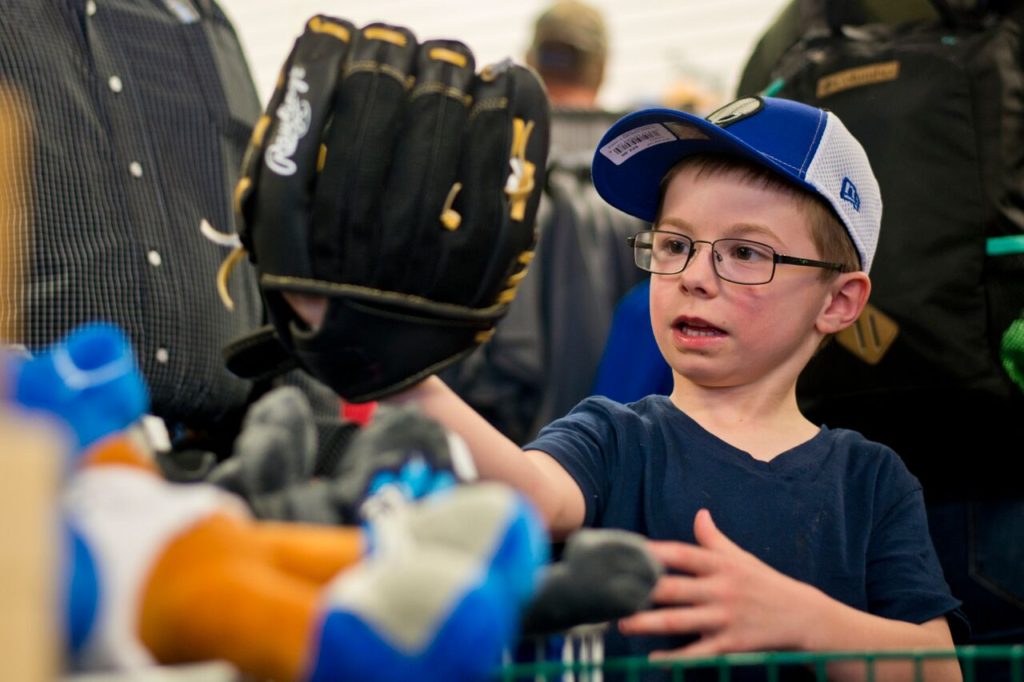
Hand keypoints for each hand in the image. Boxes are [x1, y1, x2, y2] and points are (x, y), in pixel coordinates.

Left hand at [617, 508, 820, 657]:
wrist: (804, 616)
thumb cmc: (767, 584)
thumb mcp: (742, 558)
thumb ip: (714, 539)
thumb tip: (699, 513)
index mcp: (721, 565)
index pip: (681, 554)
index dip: (653, 551)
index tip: (626, 549)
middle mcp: (721, 589)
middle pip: (674, 588)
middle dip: (642, 590)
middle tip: (611, 591)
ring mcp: (725, 617)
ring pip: (680, 620)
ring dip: (649, 623)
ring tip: (622, 623)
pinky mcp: (732, 643)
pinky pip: (699, 652)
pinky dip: (677, 658)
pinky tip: (654, 659)